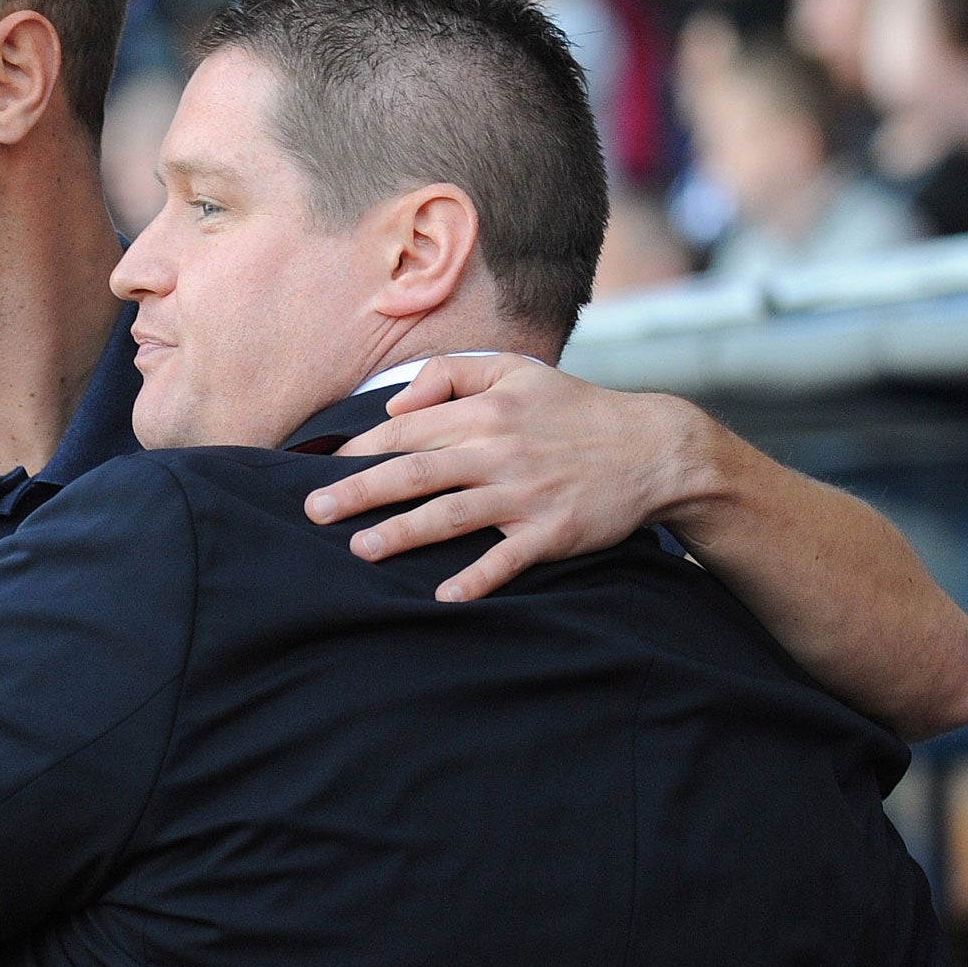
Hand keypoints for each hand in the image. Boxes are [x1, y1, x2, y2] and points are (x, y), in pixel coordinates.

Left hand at [307, 355, 697, 600]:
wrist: (654, 447)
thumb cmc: (575, 409)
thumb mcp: (517, 369)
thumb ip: (451, 374)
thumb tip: (396, 403)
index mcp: (485, 411)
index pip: (407, 430)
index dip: (361, 448)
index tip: (321, 466)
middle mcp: (498, 451)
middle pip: (415, 472)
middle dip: (358, 491)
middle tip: (313, 511)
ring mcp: (526, 494)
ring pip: (451, 514)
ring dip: (403, 534)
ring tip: (360, 550)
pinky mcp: (553, 531)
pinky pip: (508, 559)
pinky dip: (477, 579)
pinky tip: (443, 597)